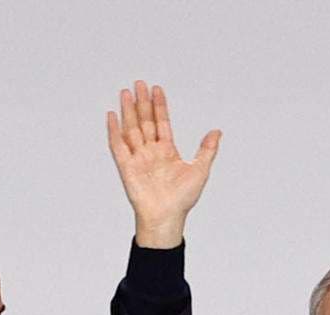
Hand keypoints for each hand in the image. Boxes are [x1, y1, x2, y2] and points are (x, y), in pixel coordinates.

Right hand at [107, 81, 220, 248]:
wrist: (167, 217)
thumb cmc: (183, 198)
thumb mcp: (200, 170)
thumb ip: (207, 150)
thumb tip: (217, 132)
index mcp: (167, 151)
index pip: (161, 122)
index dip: (159, 105)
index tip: (157, 89)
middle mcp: (151, 152)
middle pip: (145, 121)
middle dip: (142, 102)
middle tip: (139, 83)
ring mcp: (138, 158)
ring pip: (132, 129)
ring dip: (129, 111)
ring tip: (126, 92)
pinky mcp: (126, 167)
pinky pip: (118, 146)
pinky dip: (114, 131)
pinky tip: (112, 116)